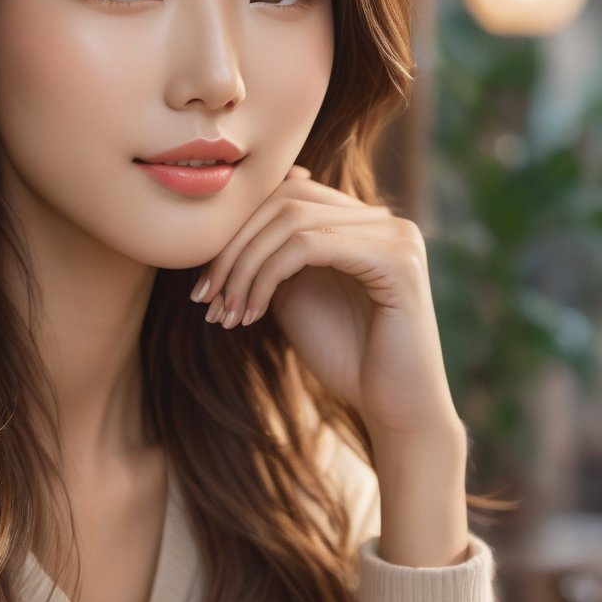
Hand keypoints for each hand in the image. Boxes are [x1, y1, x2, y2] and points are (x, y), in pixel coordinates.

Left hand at [192, 168, 470, 563]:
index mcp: (361, 223)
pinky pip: (310, 246)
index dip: (236, 231)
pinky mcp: (397, 260)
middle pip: (286, 199)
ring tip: (225, 310)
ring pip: (293, 220)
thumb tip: (223, 230)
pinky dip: (268, 275)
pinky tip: (252, 313)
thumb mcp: (295, 295)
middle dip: (233, 247)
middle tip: (204, 296)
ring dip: (245, 265)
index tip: (204, 285)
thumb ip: (273, 257)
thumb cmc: (345, 357)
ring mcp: (395, 235)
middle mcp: (383, 219)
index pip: (287, 193)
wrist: (392, 408)